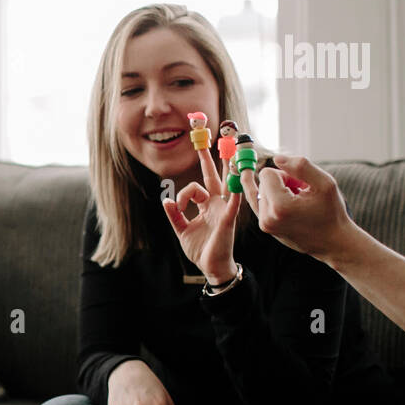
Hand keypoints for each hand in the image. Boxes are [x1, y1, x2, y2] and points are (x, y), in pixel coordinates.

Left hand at [161, 144, 239, 283]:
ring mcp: (225, 209)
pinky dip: (235, 189)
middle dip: (212, 157)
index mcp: (208, 205)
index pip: (196, 187)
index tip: (178, 206)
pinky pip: (233, 202)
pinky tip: (239, 175)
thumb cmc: (200, 249)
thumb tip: (166, 200)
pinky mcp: (228, 219)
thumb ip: (174, 215)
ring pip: (227, 182)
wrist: (212, 267)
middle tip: (214, 137)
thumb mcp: (182, 230)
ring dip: (230, 164)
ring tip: (235, 146)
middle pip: (215, 175)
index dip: (184, 194)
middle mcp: (218, 204)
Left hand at [241, 154, 356, 259]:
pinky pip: (257, 203)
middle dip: (281, 182)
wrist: (333, 241)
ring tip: (297, 199)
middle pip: (263, 182)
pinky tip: (248, 178)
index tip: (301, 184)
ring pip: (260, 191)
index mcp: (280, 207)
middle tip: (301, 193)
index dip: (286, 174)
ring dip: (277, 191)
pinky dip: (263, 194)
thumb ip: (301, 166)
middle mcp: (267, 217)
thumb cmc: (332, 212)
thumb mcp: (325, 184)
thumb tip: (276, 158)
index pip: (266, 174)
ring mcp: (264, 225)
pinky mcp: (265, 228)